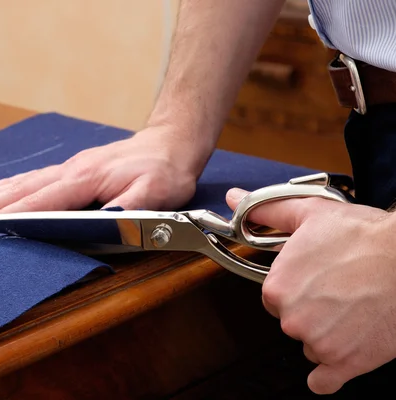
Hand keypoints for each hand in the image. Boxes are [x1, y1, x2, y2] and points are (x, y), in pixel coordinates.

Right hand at [0, 126, 206, 236]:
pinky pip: (31, 179)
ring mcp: (68, 169)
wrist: (169, 144)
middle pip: (18, 191)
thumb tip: (102, 220)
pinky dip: (7, 186)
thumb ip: (130, 207)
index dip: (6, 216)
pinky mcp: (71, 171)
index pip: (37, 201)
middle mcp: (69, 172)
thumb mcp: (156, 193)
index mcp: (84, 179)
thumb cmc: (163, 171)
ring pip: (20, 184)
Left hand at [226, 188, 395, 394]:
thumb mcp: (311, 215)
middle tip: (337, 292)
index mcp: (276, 288)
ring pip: (311, 345)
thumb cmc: (364, 238)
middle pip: (292, 321)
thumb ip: (267, 212)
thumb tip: (234, 199)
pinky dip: (330, 373)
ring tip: (352, 310)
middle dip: (310, 310)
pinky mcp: (345, 363)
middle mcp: (291, 319)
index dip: (294, 288)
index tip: (314, 280)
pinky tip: (339, 355)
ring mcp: (317, 344)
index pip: (274, 297)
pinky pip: (323, 381)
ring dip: (327, 334)